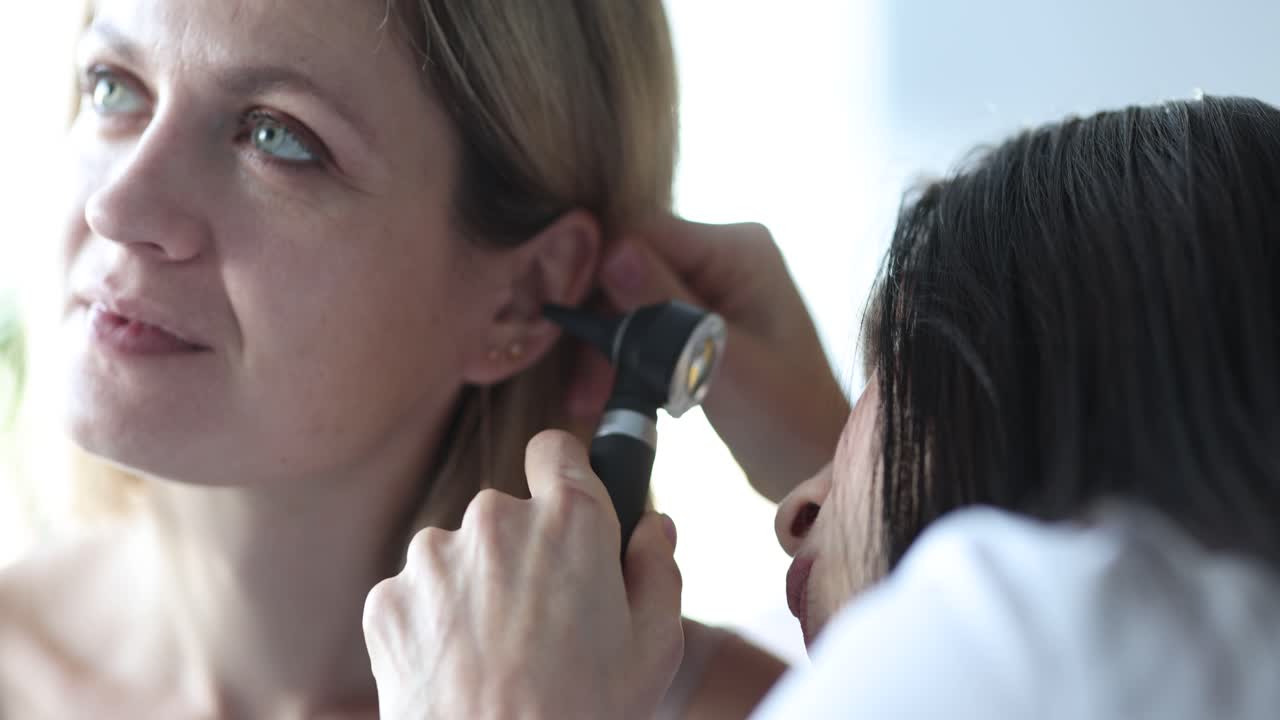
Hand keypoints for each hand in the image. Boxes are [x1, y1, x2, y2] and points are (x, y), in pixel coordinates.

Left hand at [362, 431, 683, 719]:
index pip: (556, 450)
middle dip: (522, 553)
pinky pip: (415, 594)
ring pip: (457, 554)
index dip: (564, 477)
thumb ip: (658, 569)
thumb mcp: (654, 648)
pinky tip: (458, 669)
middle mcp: (495, 520)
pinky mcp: (387, 598)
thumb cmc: (582, 716)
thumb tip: (655, 526)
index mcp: (570, 520)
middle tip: (542, 620)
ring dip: (473, 587)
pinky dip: (432, 623)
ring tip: (496, 656)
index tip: (565, 509)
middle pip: (507, 514)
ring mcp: (433, 557)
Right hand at [567, 216, 850, 501]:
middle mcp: (720, 254)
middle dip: (598, 321)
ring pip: (625, 296)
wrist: (813, 465)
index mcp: (737, 249)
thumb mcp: (723, 364)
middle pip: (628, 263)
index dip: (593, 271)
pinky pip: (639, 321)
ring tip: (586, 399)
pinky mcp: (694, 318)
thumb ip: (668, 307)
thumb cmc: (786, 420)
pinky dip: (619, 356)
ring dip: (604, 346)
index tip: (561, 321)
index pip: (642, 233)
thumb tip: (612, 254)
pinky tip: (601, 393)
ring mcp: (707, 285)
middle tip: (578, 384)